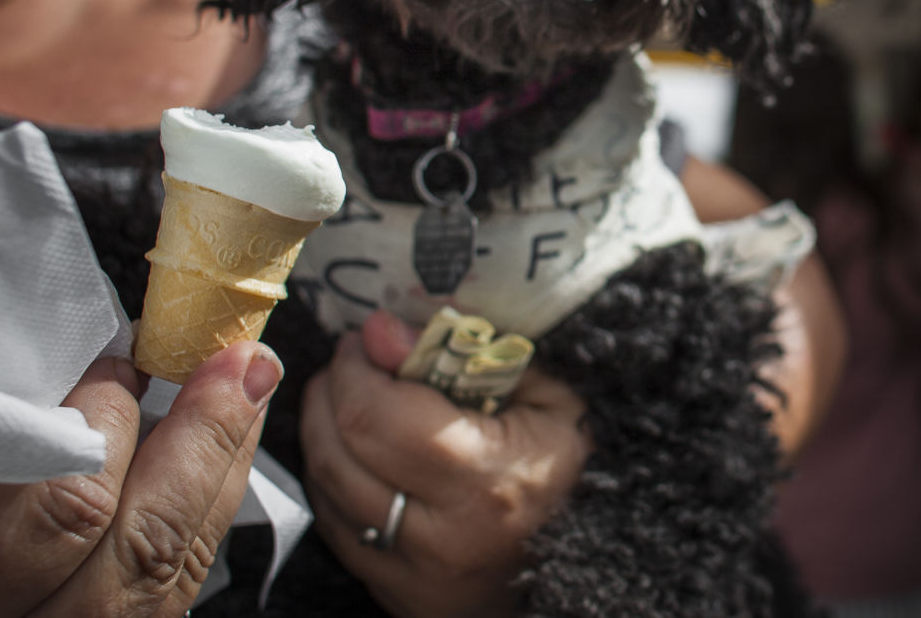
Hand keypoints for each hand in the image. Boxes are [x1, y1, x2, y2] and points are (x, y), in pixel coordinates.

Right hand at [0, 341, 281, 617]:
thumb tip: (77, 368)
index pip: (58, 512)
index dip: (105, 427)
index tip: (118, 359)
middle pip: (136, 557)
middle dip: (202, 446)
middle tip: (241, 359)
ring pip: (163, 583)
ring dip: (216, 477)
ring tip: (246, 391)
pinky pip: (158, 598)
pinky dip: (196, 520)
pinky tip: (215, 459)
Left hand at [301, 311, 589, 617]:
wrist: (597, 559)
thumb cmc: (572, 463)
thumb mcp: (547, 393)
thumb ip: (465, 354)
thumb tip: (380, 329)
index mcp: (487, 480)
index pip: (377, 416)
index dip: (355, 368)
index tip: (365, 338)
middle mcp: (443, 537)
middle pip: (338, 452)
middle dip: (330, 392)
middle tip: (352, 361)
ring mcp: (414, 575)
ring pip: (326, 491)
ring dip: (322, 432)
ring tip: (350, 397)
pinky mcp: (397, 593)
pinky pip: (336, 527)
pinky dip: (334, 479)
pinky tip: (357, 450)